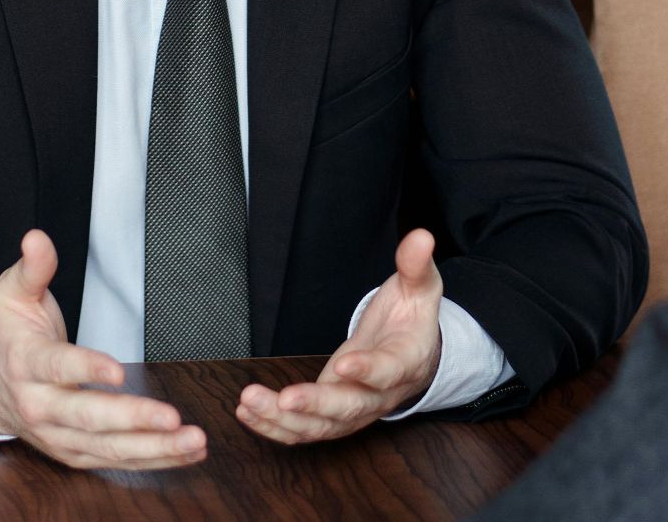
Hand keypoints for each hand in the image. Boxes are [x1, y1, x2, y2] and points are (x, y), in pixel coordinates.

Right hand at [0, 229, 206, 468]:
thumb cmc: (10, 337)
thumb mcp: (12, 295)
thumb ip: (33, 268)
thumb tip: (37, 238)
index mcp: (27, 363)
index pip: (58, 367)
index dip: (87, 369)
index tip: (118, 372)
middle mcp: (40, 405)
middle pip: (87, 418)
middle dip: (132, 419)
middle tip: (172, 418)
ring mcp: (57, 435)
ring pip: (106, 448)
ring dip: (153, 448)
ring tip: (192, 440)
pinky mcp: (73, 452)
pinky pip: (113, 461)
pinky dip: (151, 460)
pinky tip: (184, 453)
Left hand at [236, 228, 444, 444]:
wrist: (414, 357)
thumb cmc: (412, 321)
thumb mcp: (419, 289)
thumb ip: (416, 266)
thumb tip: (421, 237)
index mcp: (404, 363)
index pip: (387, 371)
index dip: (366, 371)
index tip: (343, 364)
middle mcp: (379, 395)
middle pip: (348, 408)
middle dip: (315, 405)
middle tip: (285, 399)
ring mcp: (354, 411)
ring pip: (320, 426)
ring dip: (282, 420)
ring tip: (249, 402)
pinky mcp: (331, 416)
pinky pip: (304, 430)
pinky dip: (274, 426)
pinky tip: (247, 413)